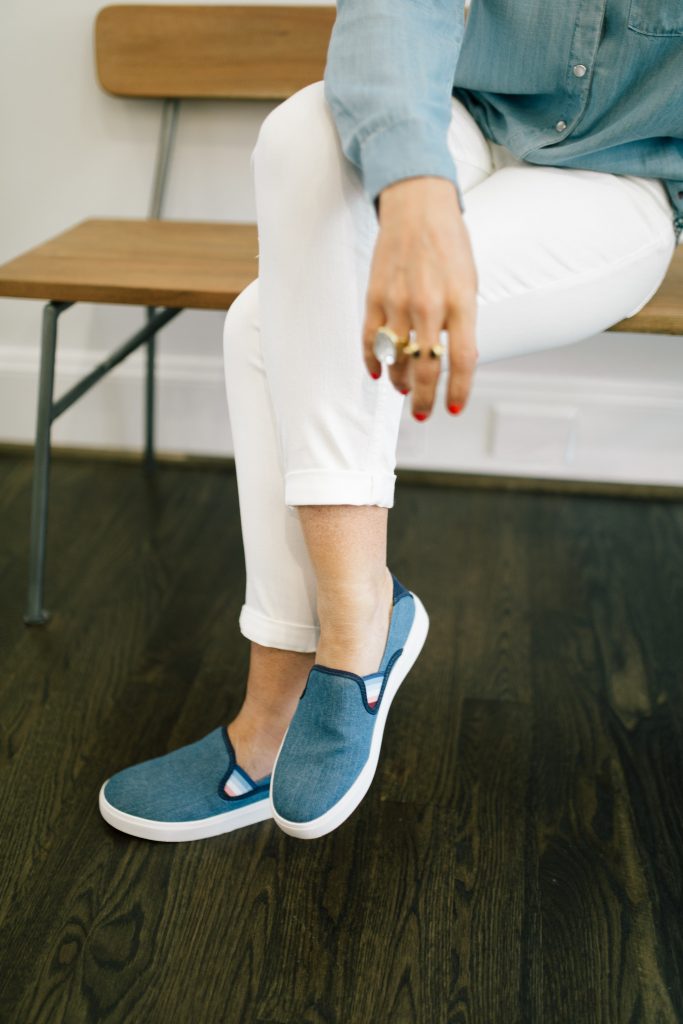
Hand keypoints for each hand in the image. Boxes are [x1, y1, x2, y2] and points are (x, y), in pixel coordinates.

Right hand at [362, 176, 478, 418]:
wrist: (418, 205)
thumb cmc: (449, 245)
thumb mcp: (468, 284)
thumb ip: (463, 323)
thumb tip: (457, 363)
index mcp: (460, 302)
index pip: (462, 360)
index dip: (459, 390)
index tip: (455, 409)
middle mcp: (429, 305)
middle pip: (426, 368)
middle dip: (425, 399)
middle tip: (424, 413)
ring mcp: (399, 301)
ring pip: (396, 359)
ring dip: (400, 382)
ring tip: (405, 389)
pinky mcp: (375, 296)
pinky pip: (371, 340)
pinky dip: (373, 362)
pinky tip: (378, 373)